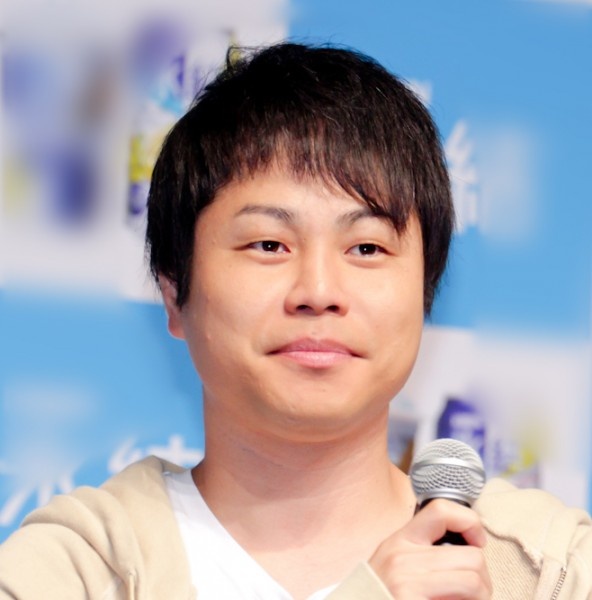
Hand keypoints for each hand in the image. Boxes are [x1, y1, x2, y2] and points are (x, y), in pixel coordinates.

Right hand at [368, 499, 491, 598]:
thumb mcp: (395, 563)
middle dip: (484, 578)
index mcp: (401, 540)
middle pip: (471, 556)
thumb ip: (422, 552)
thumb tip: (469, 549)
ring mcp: (407, 582)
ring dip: (481, 596)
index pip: (441, 510)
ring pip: (473, 581)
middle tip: (477, 592)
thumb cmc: (381, 592)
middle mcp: (402, 557)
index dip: (469, 521)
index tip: (477, 541)